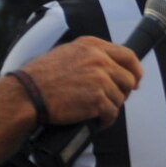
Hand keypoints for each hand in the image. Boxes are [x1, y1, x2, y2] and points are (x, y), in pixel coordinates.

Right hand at [19, 36, 141, 126]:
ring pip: (120, 98)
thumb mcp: (67, 52)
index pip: (128, 55)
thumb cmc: (42, 76)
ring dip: (110, 107)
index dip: (135, 69)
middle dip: (123, 92)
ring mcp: (100, 79)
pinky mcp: (97, 99)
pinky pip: (112, 113)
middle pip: (129, 79)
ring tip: (96, 110)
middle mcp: (99, 59)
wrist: (28, 93)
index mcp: (92, 46)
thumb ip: (90, 55)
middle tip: (112, 99)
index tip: (136, 79)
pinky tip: (96, 120)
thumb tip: (110, 66)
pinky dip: (105, 120)